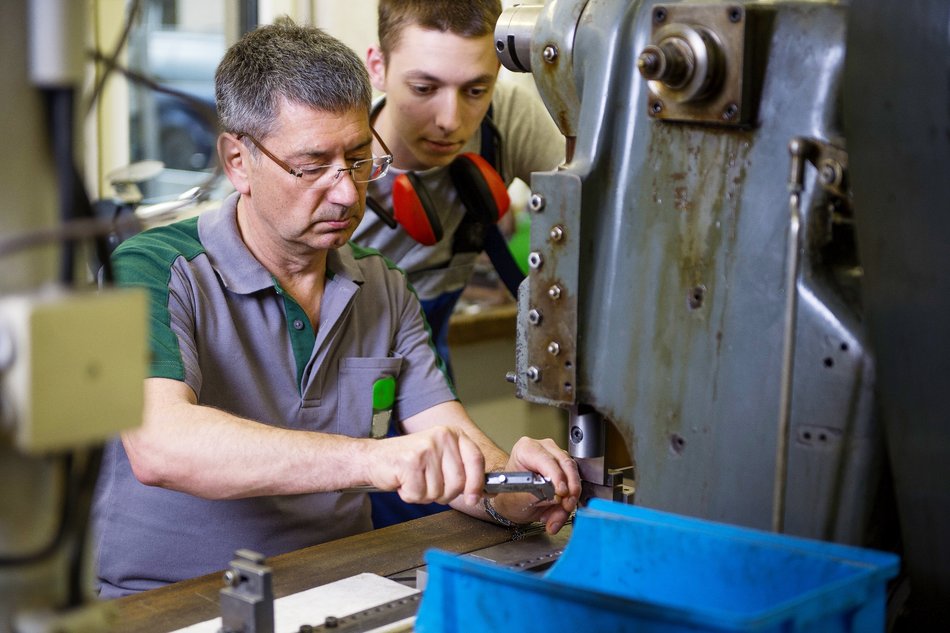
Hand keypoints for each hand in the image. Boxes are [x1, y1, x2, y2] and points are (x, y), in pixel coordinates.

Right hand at [365, 426, 485, 504]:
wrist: (374, 458)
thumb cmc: (408, 462)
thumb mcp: (440, 459)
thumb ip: (461, 470)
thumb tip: (483, 492)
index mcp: (452, 433)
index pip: (476, 459)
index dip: (477, 483)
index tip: (474, 498)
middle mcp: (442, 436)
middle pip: (458, 482)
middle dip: (444, 493)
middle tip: (428, 485)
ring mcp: (426, 448)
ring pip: (439, 492)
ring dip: (424, 494)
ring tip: (414, 480)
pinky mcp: (411, 461)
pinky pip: (420, 494)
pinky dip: (410, 495)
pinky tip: (404, 481)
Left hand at [489, 437, 580, 533]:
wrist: (512, 500)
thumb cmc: (511, 494)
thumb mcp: (518, 497)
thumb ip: (538, 495)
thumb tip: (557, 497)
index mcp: (526, 449)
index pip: (547, 460)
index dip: (557, 476)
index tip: (562, 492)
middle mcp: (545, 450)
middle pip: (567, 465)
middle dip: (570, 489)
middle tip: (567, 506)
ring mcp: (558, 459)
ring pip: (574, 478)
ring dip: (568, 501)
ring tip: (555, 518)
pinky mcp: (567, 472)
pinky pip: (574, 488)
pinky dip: (567, 506)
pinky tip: (556, 515)